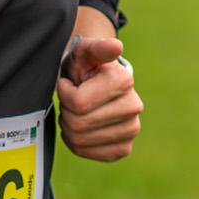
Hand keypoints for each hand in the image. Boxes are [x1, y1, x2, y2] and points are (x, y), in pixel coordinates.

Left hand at [58, 36, 141, 161]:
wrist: (95, 85)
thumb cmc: (86, 67)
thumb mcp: (85, 52)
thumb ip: (97, 48)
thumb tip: (115, 46)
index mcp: (124, 81)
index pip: (78, 103)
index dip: (64, 93)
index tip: (69, 83)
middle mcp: (134, 107)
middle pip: (78, 124)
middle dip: (66, 111)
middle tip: (71, 100)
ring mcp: (131, 130)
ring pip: (79, 140)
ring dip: (69, 127)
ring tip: (77, 111)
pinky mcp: (124, 148)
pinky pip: (87, 152)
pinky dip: (76, 143)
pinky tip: (82, 128)